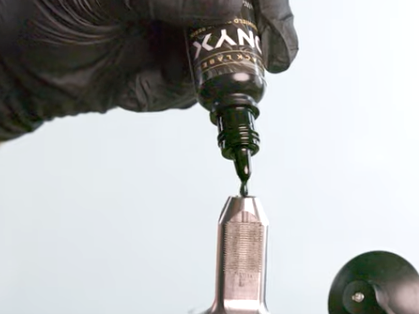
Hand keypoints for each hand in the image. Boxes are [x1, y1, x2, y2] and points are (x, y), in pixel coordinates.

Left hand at [0, 0, 297, 140]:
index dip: (267, 6)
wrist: (32, 67)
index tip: (278, 37)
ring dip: (218, 74)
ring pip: (225, 61)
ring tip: (173, 73)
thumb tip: (234, 8)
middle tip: (264, 65)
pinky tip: (146, 83)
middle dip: (256, 45)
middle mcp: (186, 8)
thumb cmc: (54, 14)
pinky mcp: (173, 77)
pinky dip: (180, 92)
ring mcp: (182, 42)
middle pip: (243, 22)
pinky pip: (195, 90)